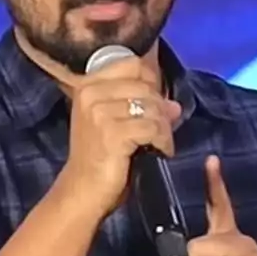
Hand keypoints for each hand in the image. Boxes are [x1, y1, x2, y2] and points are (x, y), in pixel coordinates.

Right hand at [56, 56, 181, 217]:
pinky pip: (153, 128)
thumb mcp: (116, 124)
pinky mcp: (113, 133)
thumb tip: (174, 105)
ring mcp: (100, 113)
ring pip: (153, 107)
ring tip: (161, 143)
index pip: (133, 64)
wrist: (83, 191)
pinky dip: (163, 141)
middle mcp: (91, 94)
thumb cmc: (100, 156)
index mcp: (89, 85)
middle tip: (162, 131)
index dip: (151, 82)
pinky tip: (161, 151)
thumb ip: (143, 107)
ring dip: (164, 128)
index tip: (155, 105)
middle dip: (161, 110)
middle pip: (146, 87)